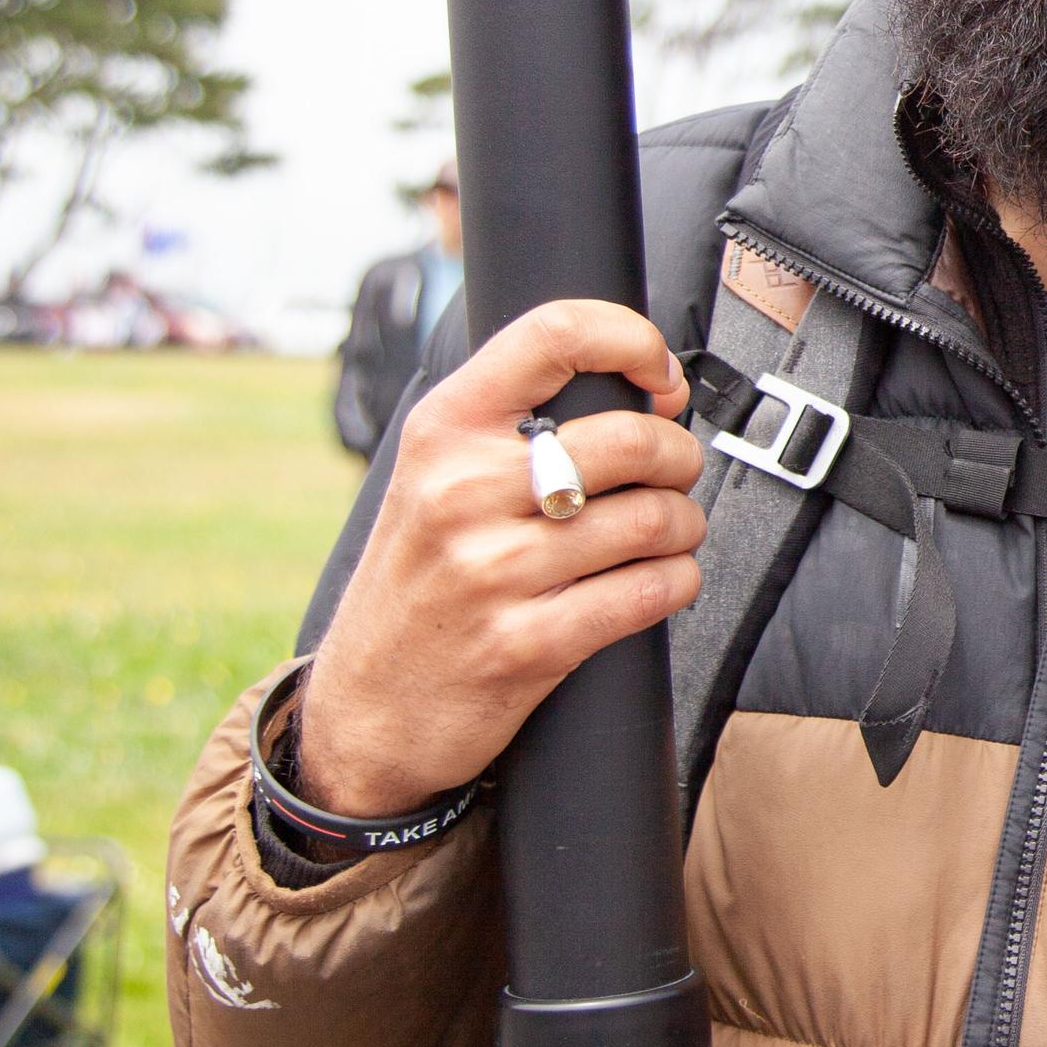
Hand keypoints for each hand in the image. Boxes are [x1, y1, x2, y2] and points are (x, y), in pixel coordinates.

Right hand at [298, 302, 706, 815]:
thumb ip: (506, 426)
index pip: (554, 335)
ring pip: (652, 518)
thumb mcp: (429, 477)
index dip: (634, 341)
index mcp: (442, 429)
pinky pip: (648, 591)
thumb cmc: (416, 584)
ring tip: (670, 531)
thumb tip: (631, 381)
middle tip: (674, 472)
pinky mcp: (528, 642)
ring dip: (684, 524)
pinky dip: (678, 581)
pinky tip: (662, 579)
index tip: (661, 375)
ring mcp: (493, 570)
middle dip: (678, 455)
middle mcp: (461, 491)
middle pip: (631, 438)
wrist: (362, 711)